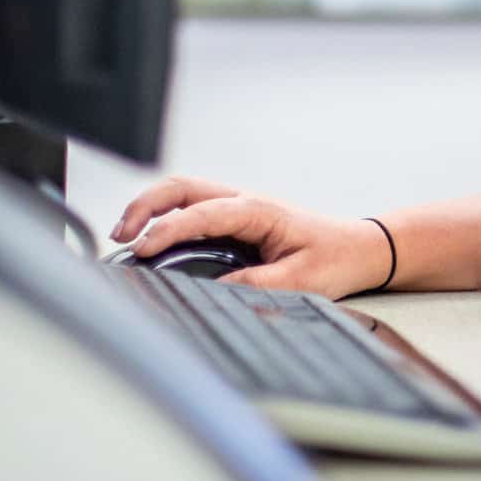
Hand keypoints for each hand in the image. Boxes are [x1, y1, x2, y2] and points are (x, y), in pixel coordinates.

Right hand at [110, 176, 392, 298]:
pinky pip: (194, 207)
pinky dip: (167, 215)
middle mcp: (246, 201)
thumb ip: (255, 286)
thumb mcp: (299, 281)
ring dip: (153, 207)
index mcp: (260, 211)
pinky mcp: (238, 218)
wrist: (361, 247)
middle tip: (120, 235)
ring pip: (186, 192)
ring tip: (126, 236)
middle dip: (147, 205)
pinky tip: (152, 237)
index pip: (203, 212)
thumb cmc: (335, 259)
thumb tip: (213, 292)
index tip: (142, 248)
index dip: (169, 229)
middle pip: (184, 187)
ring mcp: (241, 206)